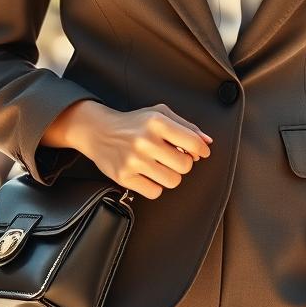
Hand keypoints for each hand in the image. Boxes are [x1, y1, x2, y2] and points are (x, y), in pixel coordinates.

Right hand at [55, 101, 212, 200]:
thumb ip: (186, 126)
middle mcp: (145, 140)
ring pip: (172, 181)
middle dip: (184, 163)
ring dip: (170, 175)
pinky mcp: (123, 177)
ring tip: (160, 165)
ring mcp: (133, 160)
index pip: (192, 142)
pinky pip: (154, 192)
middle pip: (185, 166)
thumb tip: (207, 143)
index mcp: (157, 122)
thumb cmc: (134, 122)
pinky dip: (155, 186)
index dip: (201, 150)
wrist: (99, 130)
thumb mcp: (160, 114)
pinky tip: (148, 174)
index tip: (199, 153)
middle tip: (174, 157)